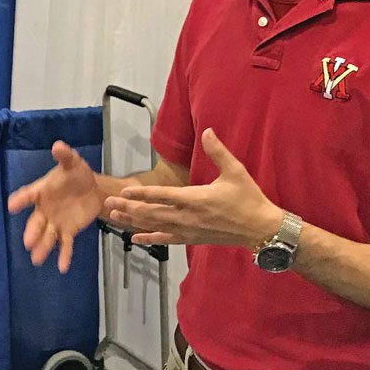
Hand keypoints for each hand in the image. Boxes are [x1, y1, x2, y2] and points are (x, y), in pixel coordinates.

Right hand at [7, 141, 100, 273]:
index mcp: (41, 191)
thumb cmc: (76, 174)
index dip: (21, 200)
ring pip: (47, 236)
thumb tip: (58, 145)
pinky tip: (62, 267)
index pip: (29, 195)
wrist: (92, 189)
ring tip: (37, 259)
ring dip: (42, 247)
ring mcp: (55, 222)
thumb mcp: (73, 163)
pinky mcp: (68, 231)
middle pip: (36, 222)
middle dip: (32, 232)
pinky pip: (65, 245)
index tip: (12, 205)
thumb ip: (65, 156)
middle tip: (27, 242)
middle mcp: (44, 210)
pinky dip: (64, 256)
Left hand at [102, 128, 281, 248]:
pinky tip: (134, 238)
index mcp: (196, 199)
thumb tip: (208, 131)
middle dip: (128, 208)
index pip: (162, 196)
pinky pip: (166, 239)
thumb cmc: (249, 199)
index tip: (123, 191)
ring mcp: (189, 230)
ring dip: (133, 221)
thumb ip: (218, 152)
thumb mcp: (236, 172)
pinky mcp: (192, 239)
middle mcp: (188, 217)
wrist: (261, 228)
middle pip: (152, 212)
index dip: (141, 193)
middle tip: (108, 204)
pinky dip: (149, 237)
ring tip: (114, 217)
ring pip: (155, 226)